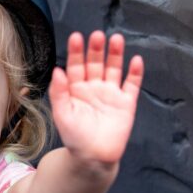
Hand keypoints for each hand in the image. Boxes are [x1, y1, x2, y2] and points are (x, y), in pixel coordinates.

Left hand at [49, 31, 143, 164]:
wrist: (93, 157)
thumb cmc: (74, 137)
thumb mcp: (61, 113)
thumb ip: (59, 92)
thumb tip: (57, 70)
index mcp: (76, 89)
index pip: (76, 66)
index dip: (76, 52)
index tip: (76, 37)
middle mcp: (94, 88)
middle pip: (95, 63)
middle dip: (96, 50)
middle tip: (97, 36)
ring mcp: (111, 94)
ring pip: (114, 69)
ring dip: (115, 55)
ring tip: (116, 40)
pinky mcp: (126, 103)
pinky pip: (132, 85)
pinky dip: (135, 73)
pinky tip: (135, 60)